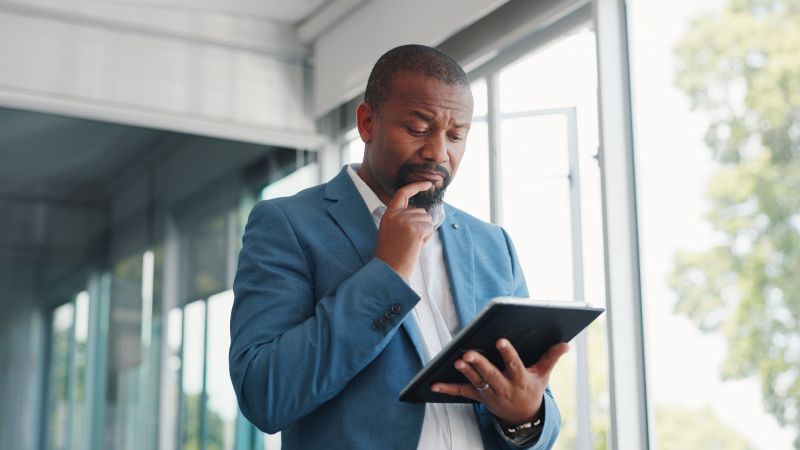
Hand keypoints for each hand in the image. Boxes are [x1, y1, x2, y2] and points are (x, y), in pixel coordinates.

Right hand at [374, 181, 434, 279]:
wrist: (389, 269)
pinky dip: (426, 239)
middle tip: (409, 241)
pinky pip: (430, 229)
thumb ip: (403, 219)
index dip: (416, 186)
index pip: (402, 193)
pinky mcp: (415, 229)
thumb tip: (424, 214)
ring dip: (424, 233)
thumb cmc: (392, 255)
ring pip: (427, 220)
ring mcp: (405, 221)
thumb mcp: (392, 232)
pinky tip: (415, 247)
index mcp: (388, 215)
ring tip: (411, 245)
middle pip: (421, 211)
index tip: (427, 184)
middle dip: (421, 225)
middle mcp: (396, 215)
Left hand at [431, 340, 568, 424]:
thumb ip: (551, 358)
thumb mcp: (543, 376)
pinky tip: (433, 384)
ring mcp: (490, 394)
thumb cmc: (531, 389)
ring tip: (456, 361)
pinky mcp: (479, 397)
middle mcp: (504, 388)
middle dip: (480, 365)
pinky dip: (447, 389)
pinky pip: (462, 393)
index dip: (508, 354)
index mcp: (520, 380)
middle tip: (468, 353)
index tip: (500, 341)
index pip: (514, 365)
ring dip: (466, 372)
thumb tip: (566, 344)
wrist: (523, 418)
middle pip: (491, 375)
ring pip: (476, 382)